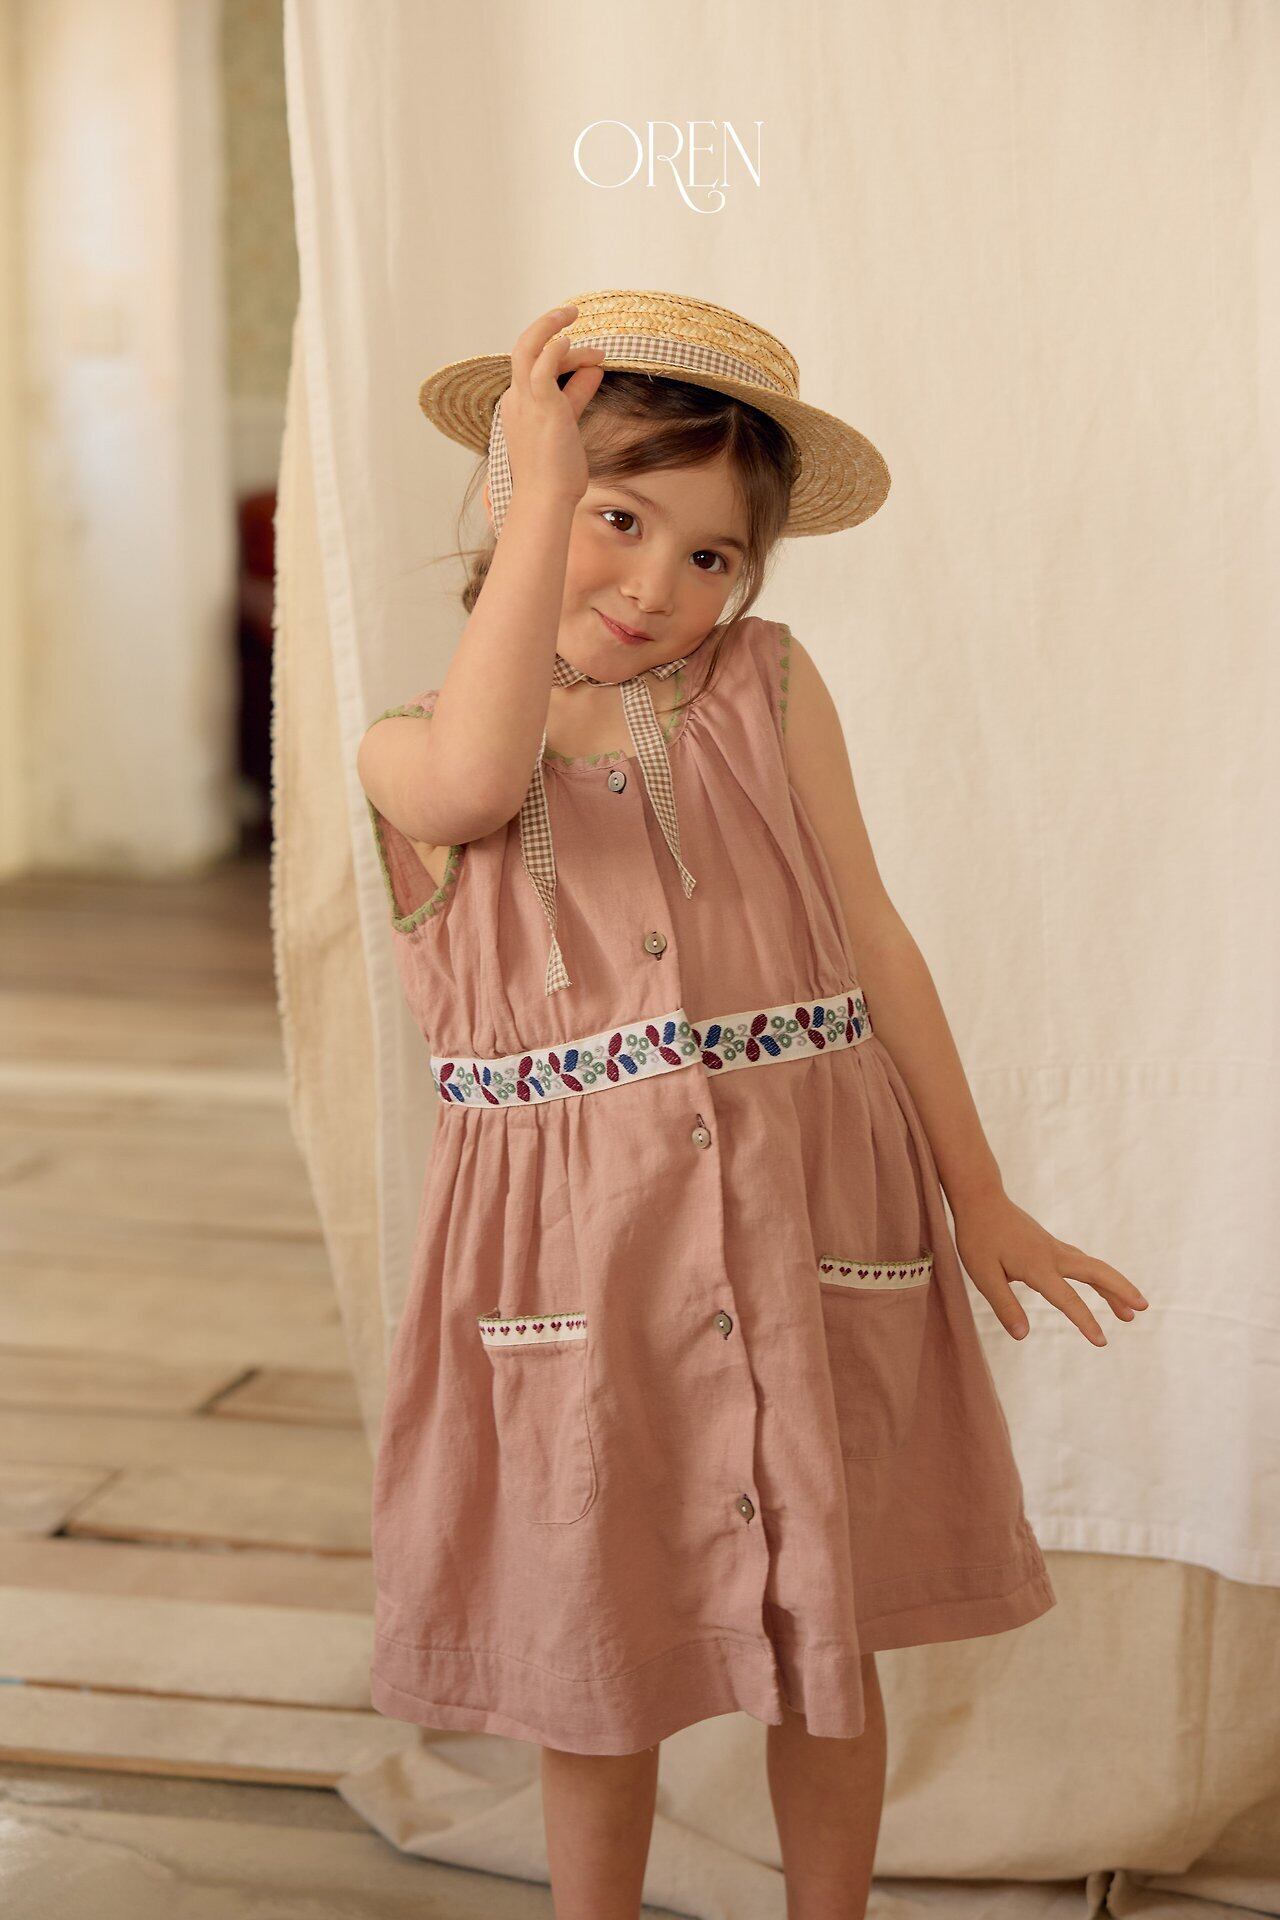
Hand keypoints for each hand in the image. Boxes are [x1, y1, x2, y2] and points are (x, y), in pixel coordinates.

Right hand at [497, 302, 605, 512]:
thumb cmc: (555, 474)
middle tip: (572, 314)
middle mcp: (515, 399)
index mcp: (517, 406)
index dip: (567, 359)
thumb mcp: (568, 427)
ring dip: (549, 326)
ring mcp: (524, 401)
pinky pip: (543, 365)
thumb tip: (595, 370)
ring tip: (572, 312)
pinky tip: (570, 340)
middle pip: (526, 350)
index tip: (594, 362)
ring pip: (527, 348)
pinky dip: (554, 347)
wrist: (545, 499)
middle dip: (547, 328)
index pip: (537, 369)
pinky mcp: (541, 405)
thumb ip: (577, 395)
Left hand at [950, 1187, 1148, 1344]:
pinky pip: (1083, 1262)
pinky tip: (1101, 1286)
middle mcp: (1053, 1255)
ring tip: (1131, 1310)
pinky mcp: (1052, 1245)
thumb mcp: (983, 1275)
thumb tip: (1022, 1335)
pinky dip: (1098, 1276)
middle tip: (1143, 1309)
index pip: (1067, 1298)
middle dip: (1121, 1291)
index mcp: (1037, 1266)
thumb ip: (1004, 1305)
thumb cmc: (978, 1237)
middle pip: (1097, 1272)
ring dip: (1114, 1286)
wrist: (980, 1198)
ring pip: (1093, 1267)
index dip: (1085, 1321)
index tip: (1102, 1341)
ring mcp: (1055, 1248)